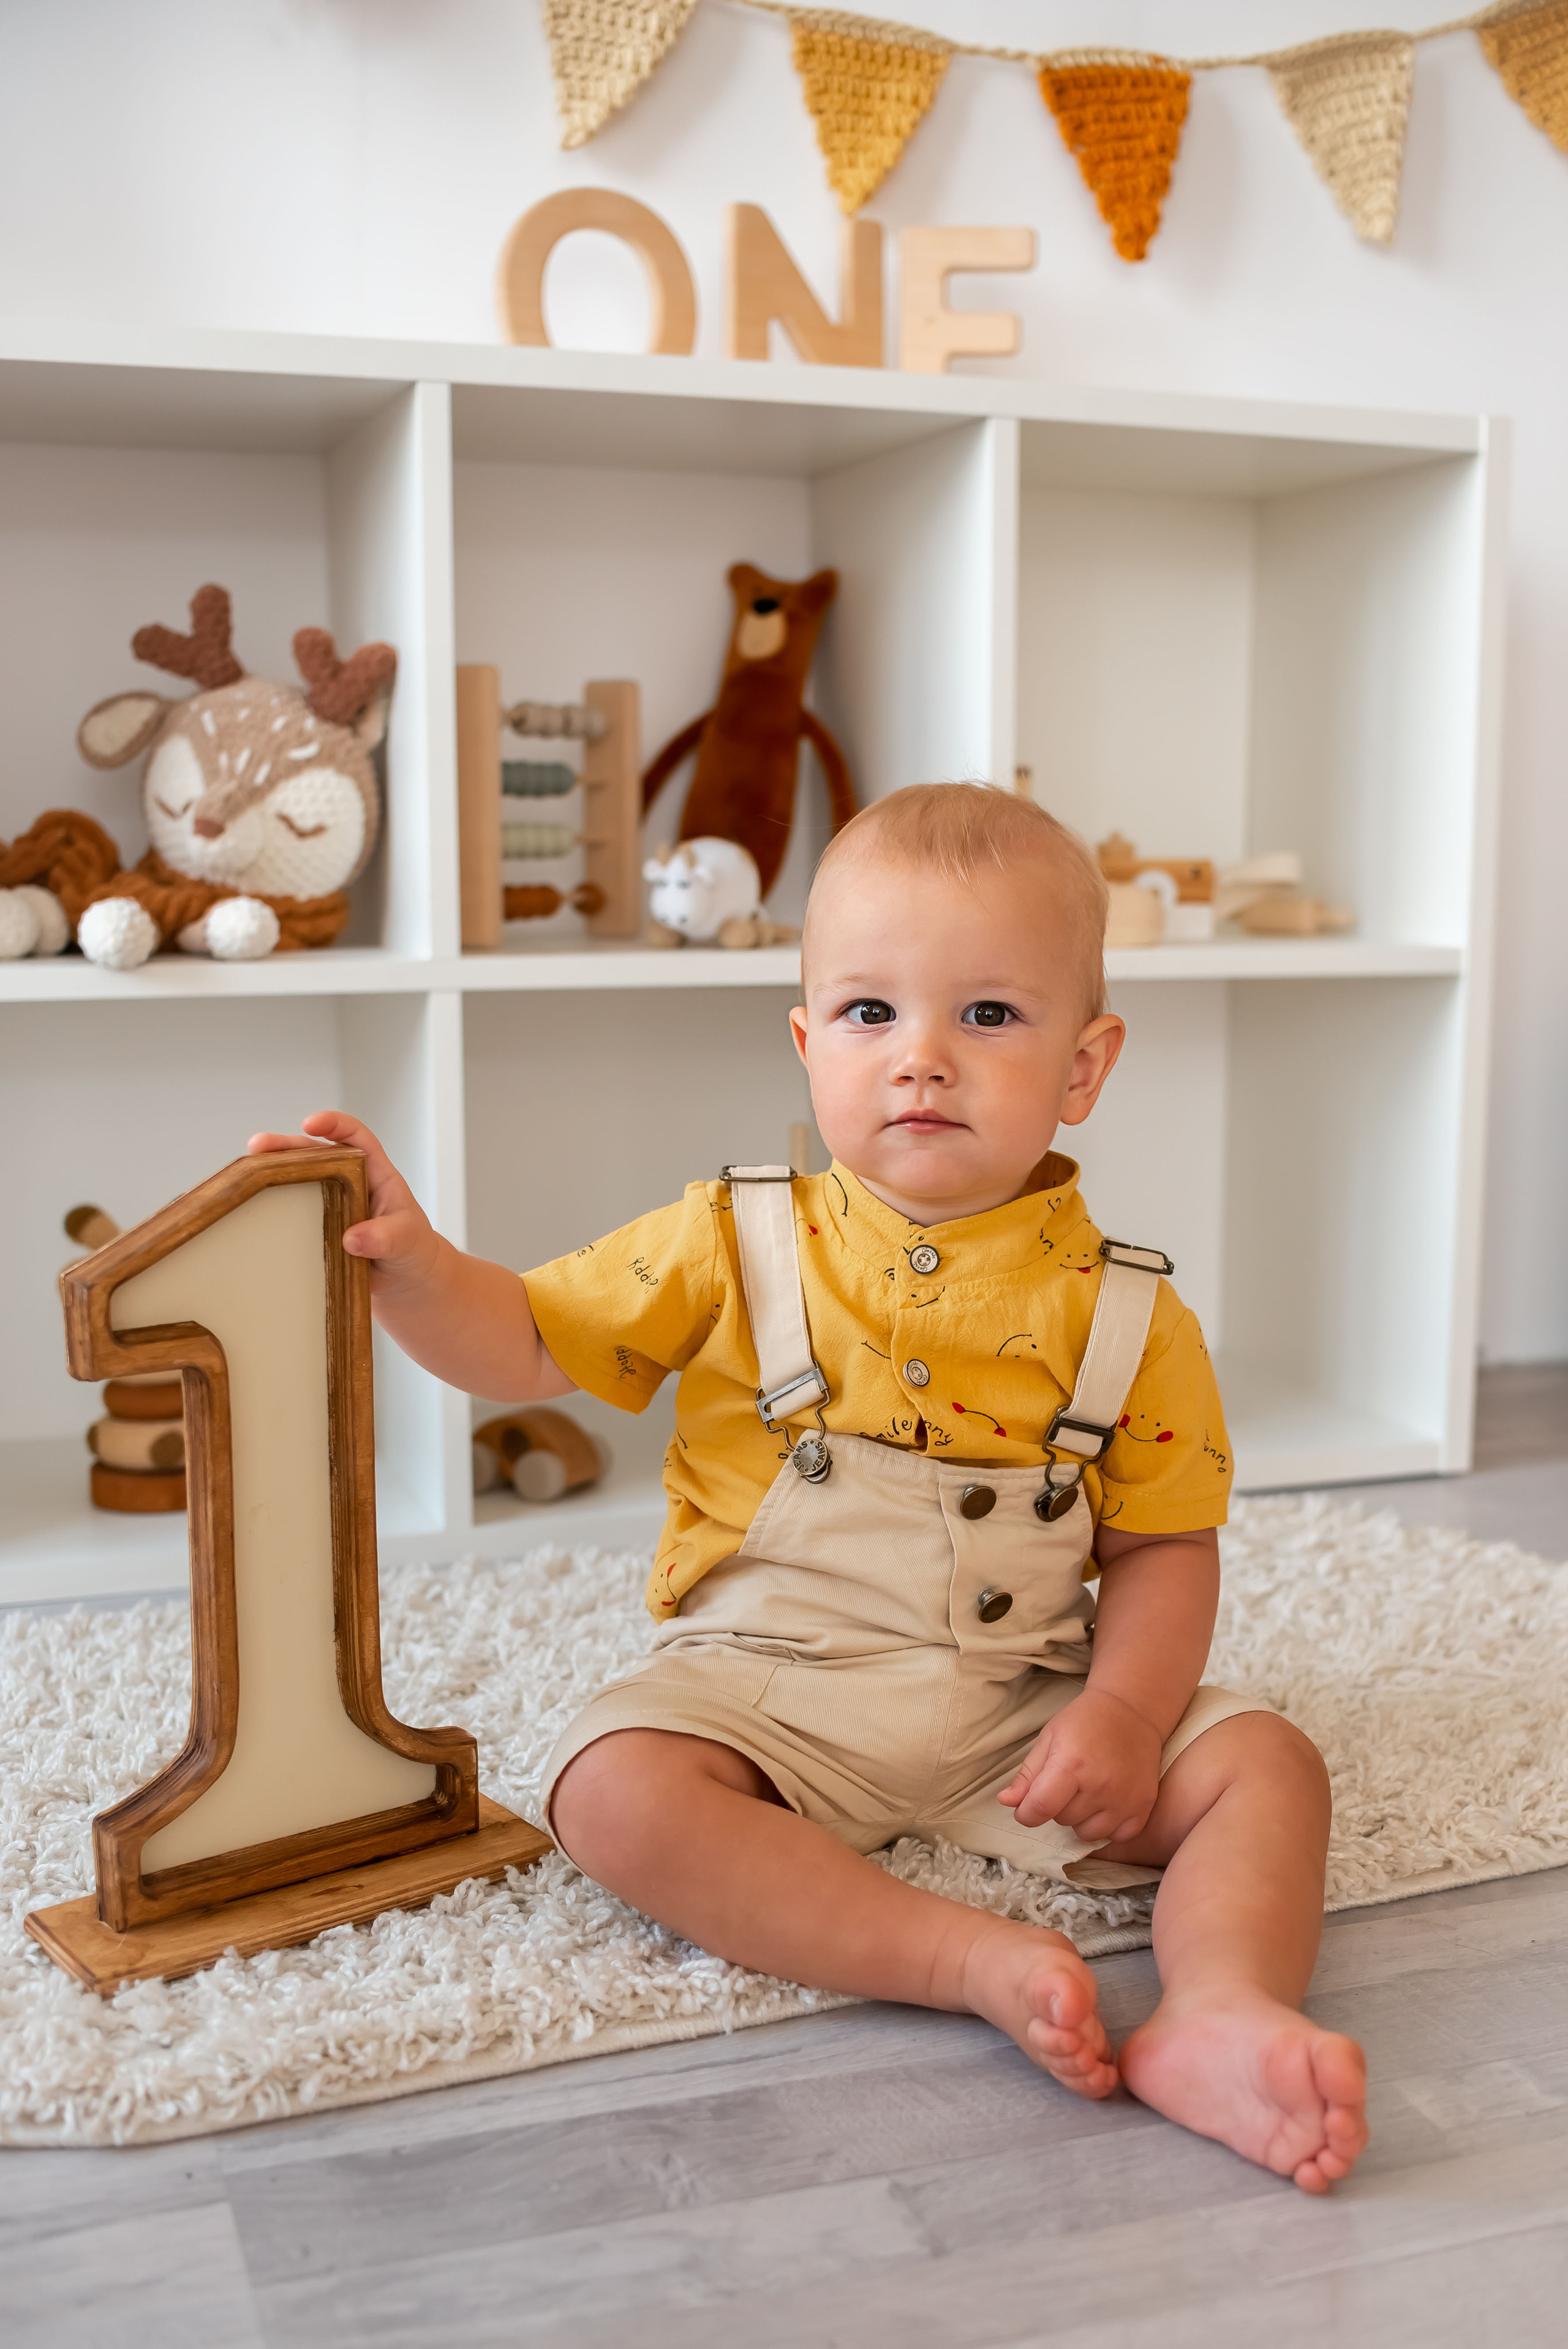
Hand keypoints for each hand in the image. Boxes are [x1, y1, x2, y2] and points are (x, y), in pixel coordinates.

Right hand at [247, 1110, 440, 1297]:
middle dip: (285, 1146)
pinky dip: (270, 1207)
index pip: (357, 1137)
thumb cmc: (414, 1253)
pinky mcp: (315, 1229)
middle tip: (258, 1147)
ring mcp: (329, 1205)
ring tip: (243, 1172)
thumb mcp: (408, 1242)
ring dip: (270, 1172)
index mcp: (376, 1175)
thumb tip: (352, 1237)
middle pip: (314, 1153)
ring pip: (297, 1180)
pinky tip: (247, 1207)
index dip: (335, 1125)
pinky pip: (291, 1213)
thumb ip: (386, 1237)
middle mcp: (348, 1184)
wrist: (407, 1285)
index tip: (311, 1124)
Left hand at [997, 1687, 1162, 1845]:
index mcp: (1071, 1764)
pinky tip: (1108, 1802)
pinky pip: (1117, 1836)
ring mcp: (1125, 1799)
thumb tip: (1007, 1802)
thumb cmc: (1084, 1722)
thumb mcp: (1049, 1739)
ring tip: (1088, 1791)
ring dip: (1081, 1818)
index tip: (1027, 1807)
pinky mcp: (1144, 1807)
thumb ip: (1027, 1775)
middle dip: (1058, 1805)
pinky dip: (1109, 1826)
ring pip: (1087, 1833)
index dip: (1027, 1813)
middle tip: (1069, 1781)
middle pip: (1063, 1820)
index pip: (1040, 1808)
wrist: (1130, 1711)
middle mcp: (1100, 1785)